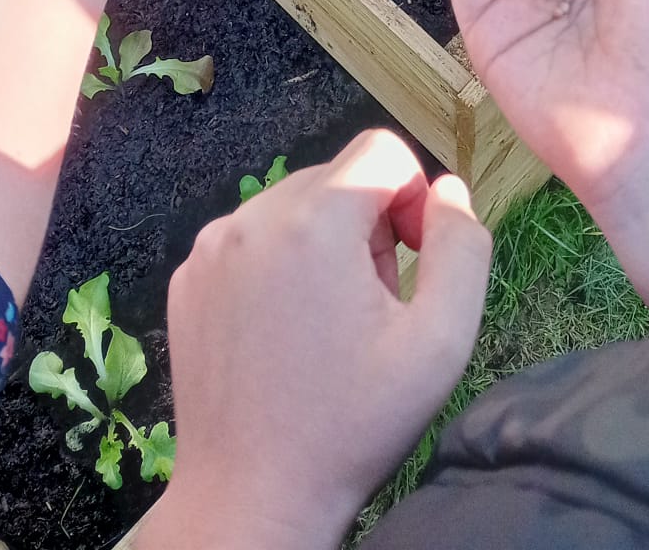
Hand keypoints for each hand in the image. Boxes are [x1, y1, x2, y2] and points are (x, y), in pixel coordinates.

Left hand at [149, 131, 490, 549]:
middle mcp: (254, 214)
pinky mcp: (186, 278)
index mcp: (316, 218)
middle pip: (337, 178)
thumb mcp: (440, 343)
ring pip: (292, 206)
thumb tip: (448, 190)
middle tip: (371, 309)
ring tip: (327, 326)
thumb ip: (462, 248)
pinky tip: (283, 335)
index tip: (411, 266)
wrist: (251, 498)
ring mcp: (210, 246)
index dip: (413, 201)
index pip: (383, 150)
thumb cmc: (352, 425)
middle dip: (367, 227)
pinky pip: (249, 240)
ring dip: (322, 245)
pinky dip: (276, 267)